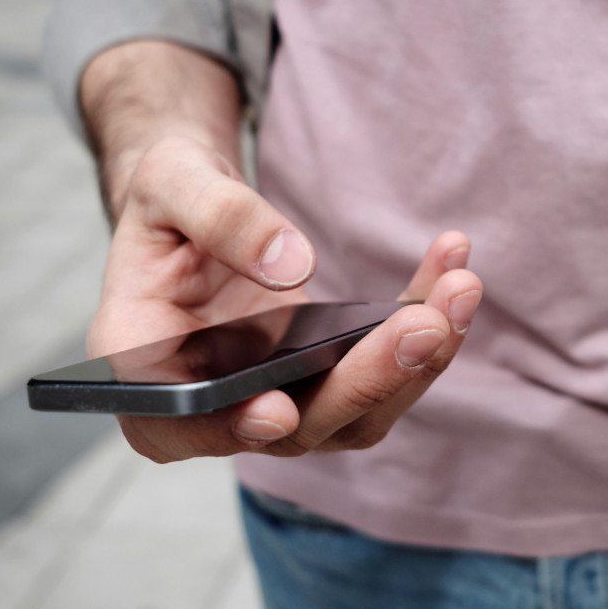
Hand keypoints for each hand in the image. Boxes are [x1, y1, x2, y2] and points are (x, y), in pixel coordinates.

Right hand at [87, 135, 482, 463]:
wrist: (199, 213)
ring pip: (359, 410)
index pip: (182, 421)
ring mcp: (281, 401)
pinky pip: (386, 370)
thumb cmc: (168, 204)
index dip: (229, 426)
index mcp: (147, 369)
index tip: (279, 409)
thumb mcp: (169, 182)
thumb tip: (293, 264)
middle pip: (297, 423)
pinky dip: (426, 324)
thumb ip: (217, 215)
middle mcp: (218, 406)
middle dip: (367, 378)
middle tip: (427, 324)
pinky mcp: (330, 381)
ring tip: (460, 287)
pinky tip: (452, 269)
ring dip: (418, 360)